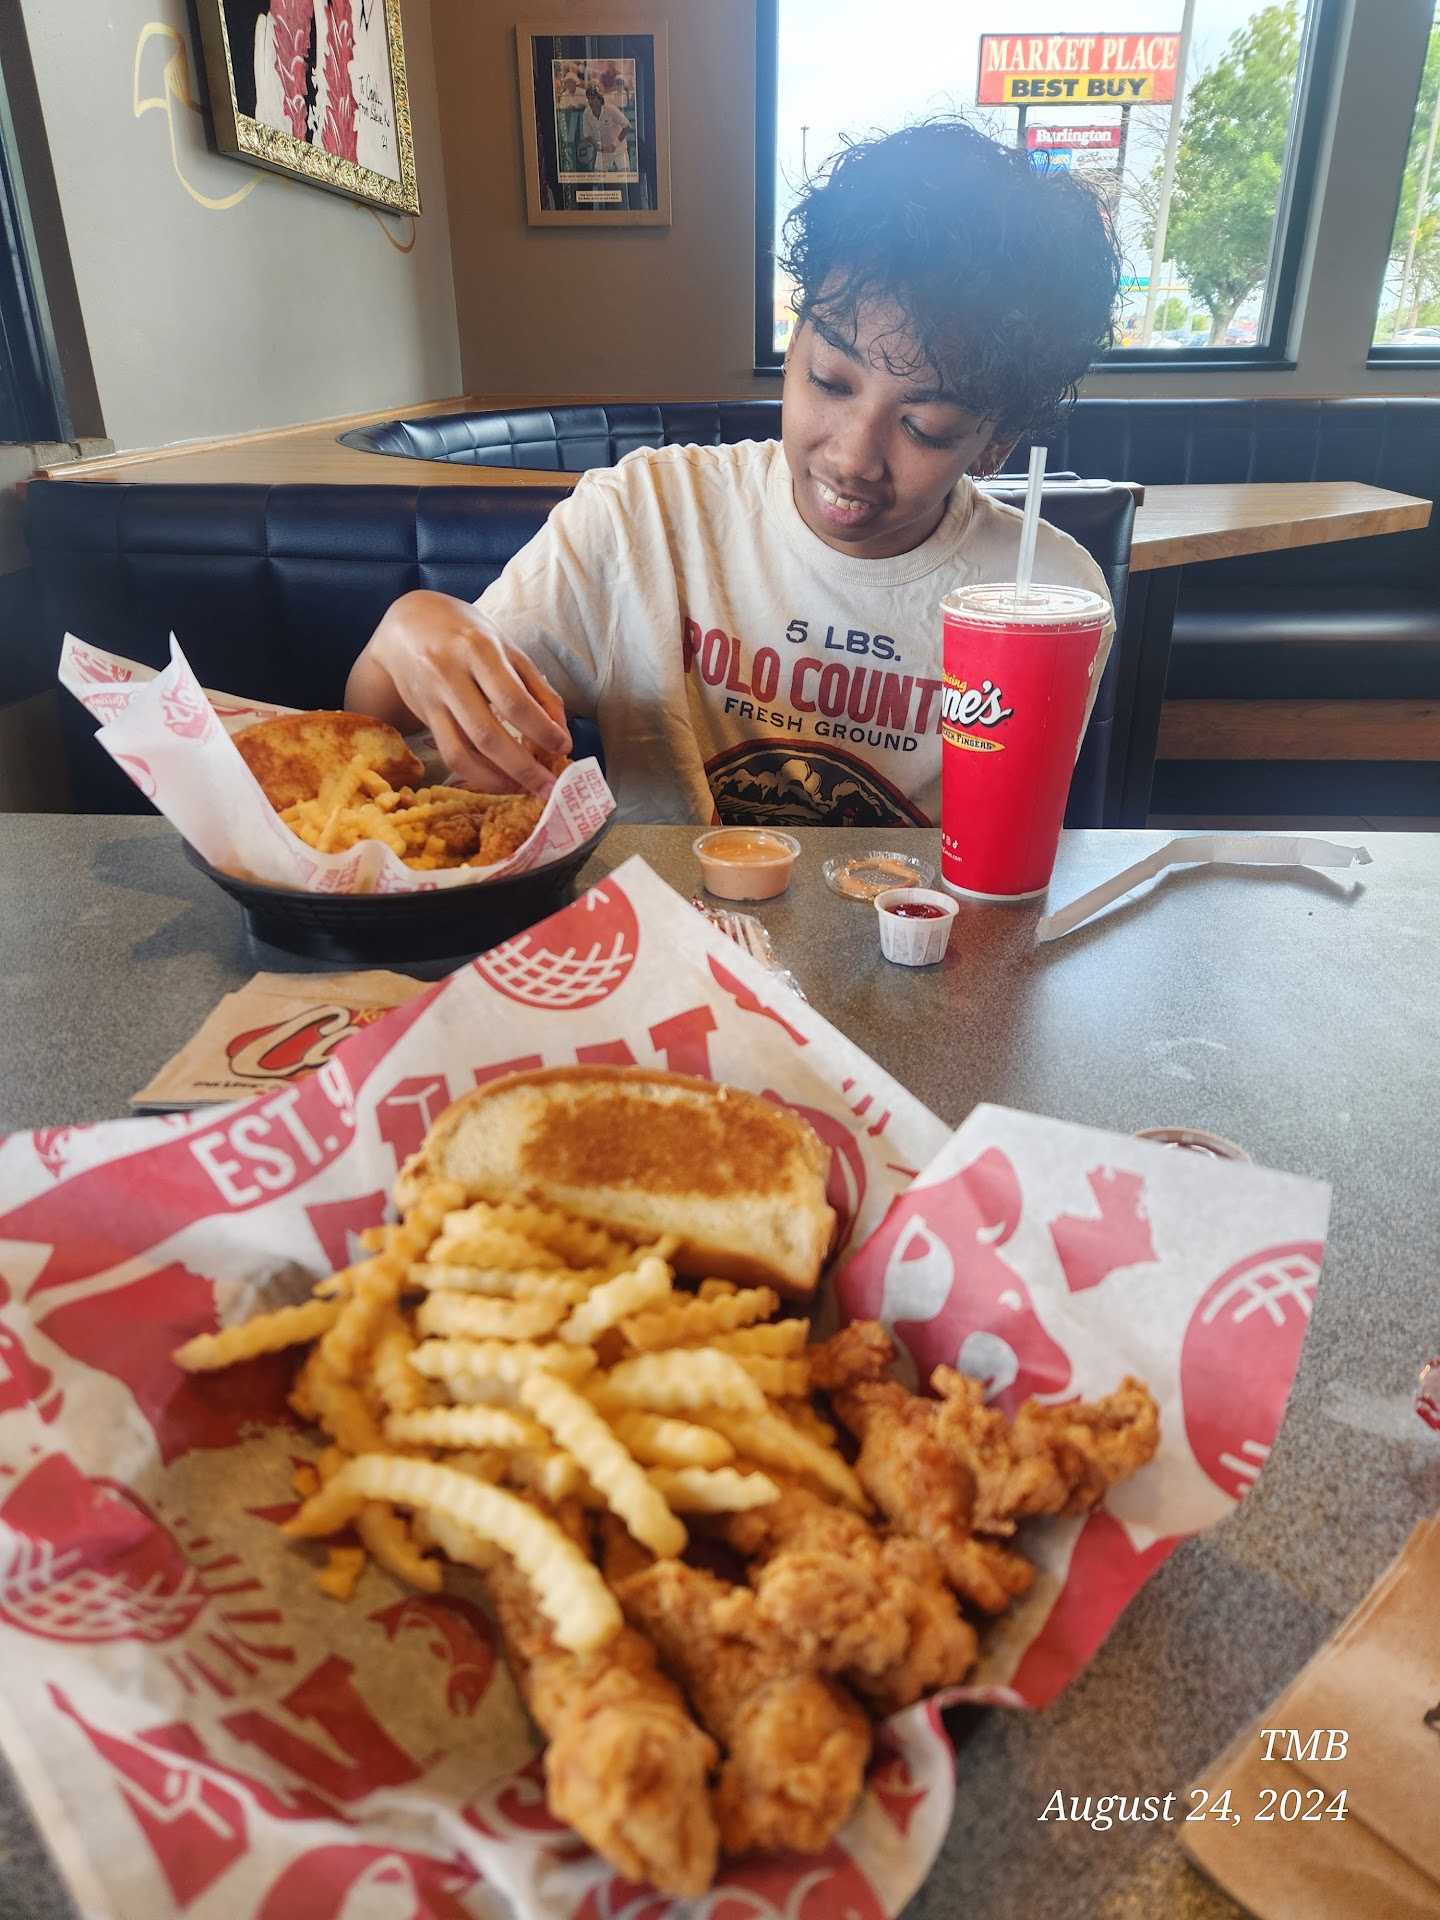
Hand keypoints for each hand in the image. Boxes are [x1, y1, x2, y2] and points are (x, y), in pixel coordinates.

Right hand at [353, 591, 570, 794]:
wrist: (408, 624)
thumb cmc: (466, 633)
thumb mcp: (506, 646)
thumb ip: (537, 687)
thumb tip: (561, 732)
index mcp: (478, 650)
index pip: (513, 701)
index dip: (542, 731)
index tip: (564, 748)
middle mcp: (450, 675)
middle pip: (487, 735)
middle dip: (523, 768)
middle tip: (550, 787)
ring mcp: (432, 700)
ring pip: (463, 753)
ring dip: (498, 780)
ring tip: (526, 789)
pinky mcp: (424, 717)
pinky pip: (450, 754)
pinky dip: (477, 775)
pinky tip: (500, 781)